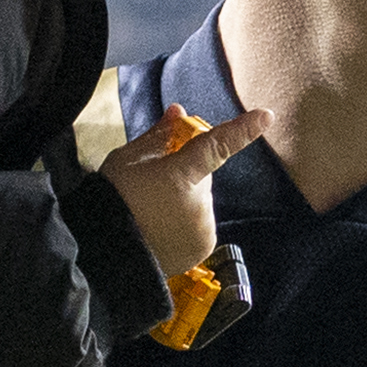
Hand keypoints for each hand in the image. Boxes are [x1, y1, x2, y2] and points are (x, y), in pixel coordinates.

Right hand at [99, 103, 269, 275]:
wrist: (102, 252)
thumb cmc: (110, 201)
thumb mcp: (126, 160)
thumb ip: (158, 136)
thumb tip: (177, 113)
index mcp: (180, 175)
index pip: (216, 146)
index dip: (242, 129)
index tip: (265, 116)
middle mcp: (198, 205)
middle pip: (202, 177)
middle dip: (185, 175)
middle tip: (154, 185)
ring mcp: (202, 229)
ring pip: (201, 202)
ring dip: (184, 202)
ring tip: (151, 211)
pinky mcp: (202, 248)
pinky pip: (200, 225)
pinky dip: (185, 224)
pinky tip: (159, 227)